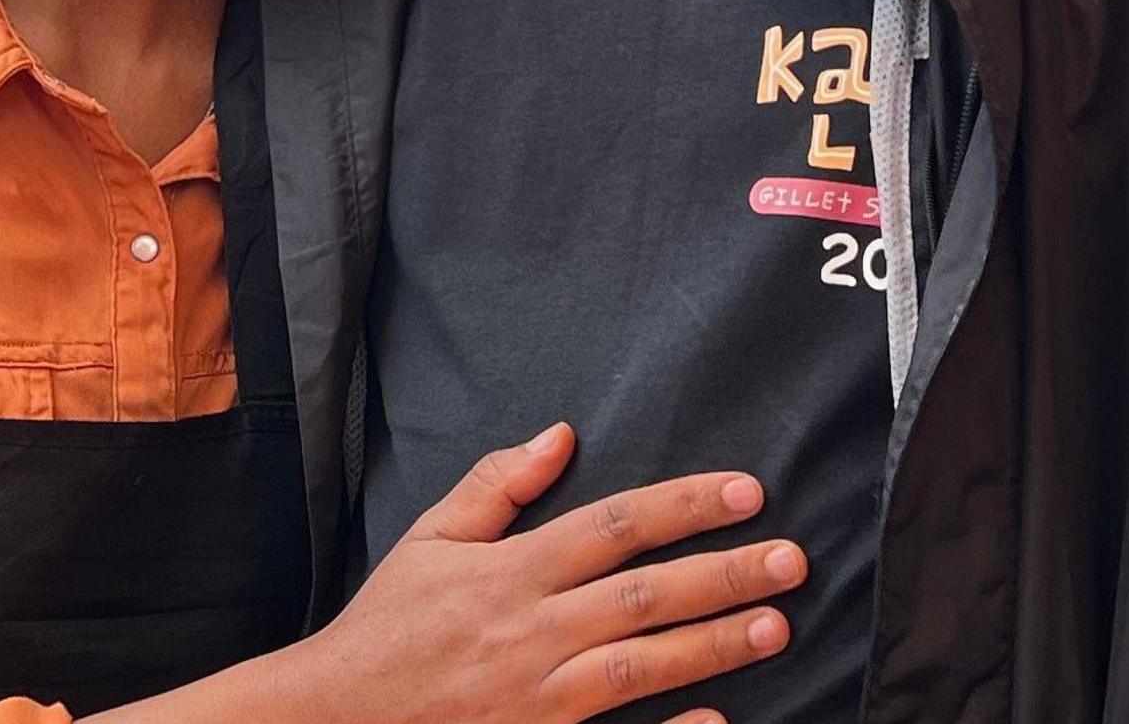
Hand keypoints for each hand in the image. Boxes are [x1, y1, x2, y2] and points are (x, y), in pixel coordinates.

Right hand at [271, 422, 801, 723]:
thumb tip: (562, 434)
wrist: (336, 716)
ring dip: (713, 645)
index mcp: (512, 572)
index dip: (686, 504)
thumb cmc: (388, 628)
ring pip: (641, 666)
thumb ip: (497, 485)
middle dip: (723, 574)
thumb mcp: (430, 539)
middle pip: (644, 594)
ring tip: (776, 626)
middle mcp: (531, 632)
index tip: (747, 490)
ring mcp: (538, 698)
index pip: (616, 524)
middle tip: (792, 558)